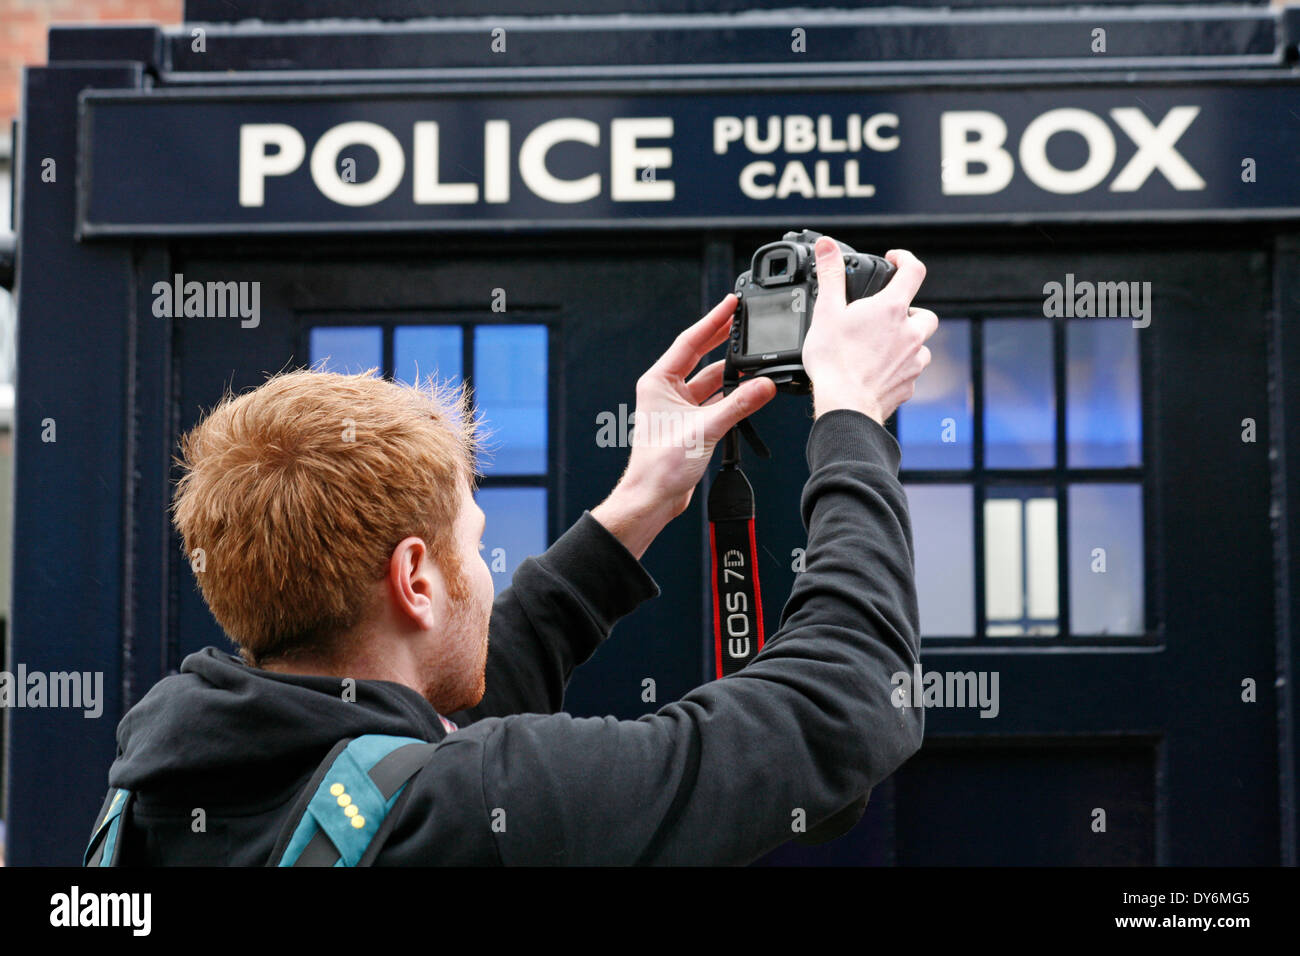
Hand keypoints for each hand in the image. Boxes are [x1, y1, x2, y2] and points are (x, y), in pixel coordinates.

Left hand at [592, 295, 777, 557]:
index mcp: (658, 382)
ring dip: (732, 374)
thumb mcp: (704, 429)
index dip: (712, 321)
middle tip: (744, 320)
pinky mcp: (690, 424)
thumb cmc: (659, 466)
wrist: (653, 498)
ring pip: (711, 382)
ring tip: (756, 361)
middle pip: (700, 356)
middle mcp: (666, 391)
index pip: (689, 342)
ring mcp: (678, 407)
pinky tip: (750, 392)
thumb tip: (764, 385)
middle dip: (723, 339)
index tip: (730, 303)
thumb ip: (738, 405)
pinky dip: (733, 396)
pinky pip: (716, 401)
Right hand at [801, 237, 937, 423]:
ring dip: (907, 341)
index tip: (895, 260)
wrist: (845, 406)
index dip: (905, 259)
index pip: (914, 270)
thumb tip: (827, 245)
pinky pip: (912, 370)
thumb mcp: (826, 311)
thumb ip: (830, 275)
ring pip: (921, 344)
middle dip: (910, 311)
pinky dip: (901, 366)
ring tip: (881, 345)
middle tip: (887, 315)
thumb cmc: (835, 361)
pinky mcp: (909, 384)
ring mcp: (913, 360)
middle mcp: (910, 333)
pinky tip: (880, 370)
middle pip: (924, 313)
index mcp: (892, 309)